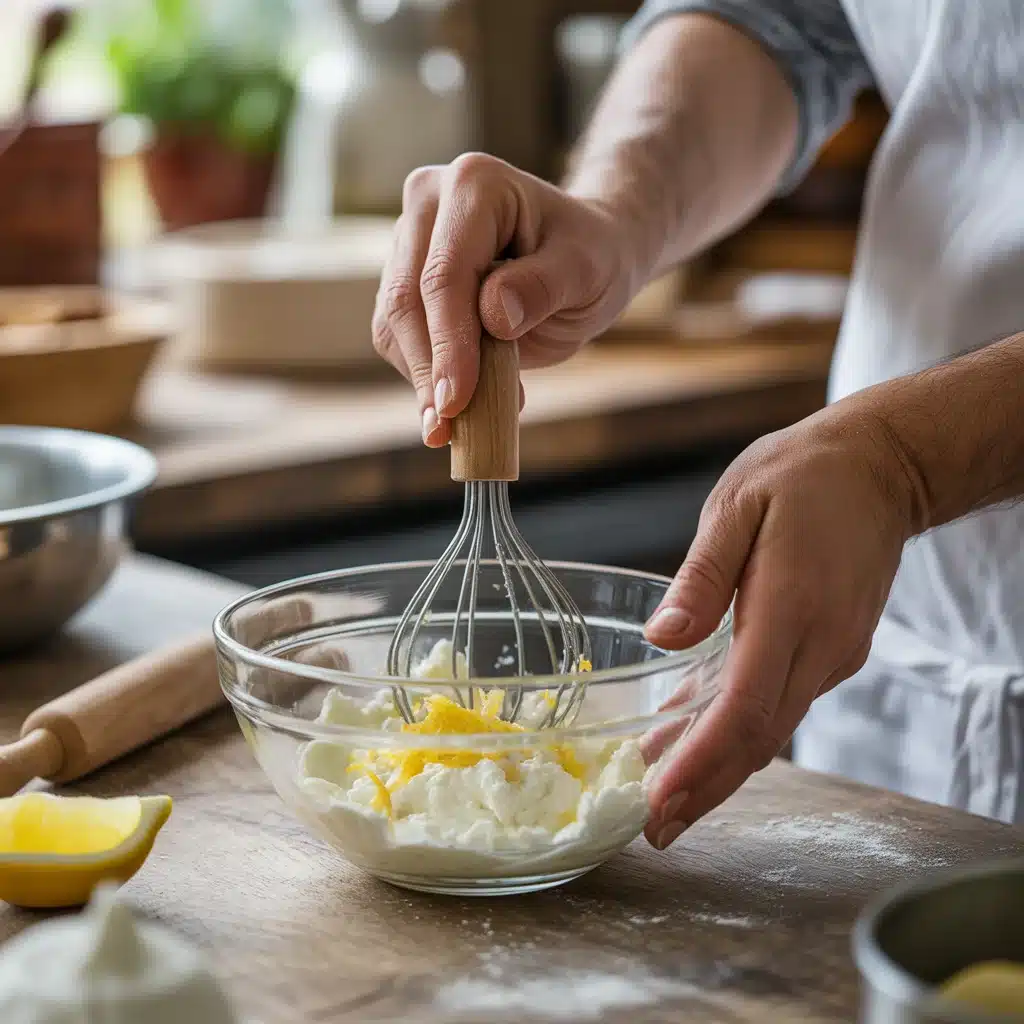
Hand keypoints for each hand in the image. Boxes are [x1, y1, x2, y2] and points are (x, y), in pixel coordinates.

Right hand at [371, 153, 640, 445]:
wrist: (584, 255)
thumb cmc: (591, 257)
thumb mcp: (587, 270)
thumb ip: (543, 287)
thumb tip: (494, 317)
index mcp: (474, 185)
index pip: (445, 274)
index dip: (447, 343)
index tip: (457, 401)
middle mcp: (429, 204)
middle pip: (405, 299)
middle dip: (428, 370)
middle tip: (449, 430)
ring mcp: (409, 241)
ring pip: (393, 324)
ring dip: (422, 381)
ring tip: (464, 424)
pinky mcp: (404, 281)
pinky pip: (398, 338)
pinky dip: (425, 378)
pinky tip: (463, 403)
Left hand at [641, 403, 917, 848]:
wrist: (879, 471)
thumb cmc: (802, 478)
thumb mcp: (739, 506)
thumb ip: (703, 575)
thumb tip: (662, 636)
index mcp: (792, 606)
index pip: (747, 707)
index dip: (702, 761)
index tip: (660, 799)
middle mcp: (821, 644)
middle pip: (760, 737)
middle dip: (706, 789)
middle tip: (655, 829)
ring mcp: (833, 652)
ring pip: (771, 729)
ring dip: (720, 769)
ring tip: (667, 802)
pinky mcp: (831, 650)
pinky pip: (780, 703)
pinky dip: (738, 732)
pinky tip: (695, 740)